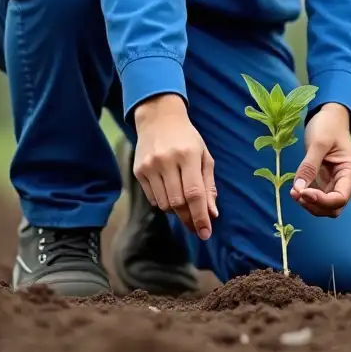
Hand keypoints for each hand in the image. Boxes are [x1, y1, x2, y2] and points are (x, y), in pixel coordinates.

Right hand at [133, 94, 218, 238]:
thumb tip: (212, 213)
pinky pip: (153, 199)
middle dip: (189, 218)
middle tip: (196, 227)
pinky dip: (163, 202)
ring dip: (176, 210)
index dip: (200, 216)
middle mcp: (167, 161)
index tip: (205, 233)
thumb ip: (208, 185)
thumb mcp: (204, 156)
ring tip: (183, 203)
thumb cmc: (187, 138)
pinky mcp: (138, 171)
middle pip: (178, 203)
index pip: (194, 194)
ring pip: (164, 204)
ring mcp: (150, 166)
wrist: (158, 118)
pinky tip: (169, 191)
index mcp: (188, 155)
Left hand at [290, 103, 350, 218]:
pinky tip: (297, 189)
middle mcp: (349, 183)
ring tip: (294, 191)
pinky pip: (319, 199)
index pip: (340, 198)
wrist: (331, 118)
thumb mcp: (318, 142)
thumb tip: (299, 189)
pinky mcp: (328, 184)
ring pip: (326, 207)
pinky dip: (307, 198)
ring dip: (309, 204)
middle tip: (295, 193)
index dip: (321, 201)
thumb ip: (309, 166)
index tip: (302, 192)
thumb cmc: (328, 126)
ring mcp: (339, 184)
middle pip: (333, 208)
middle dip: (314, 205)